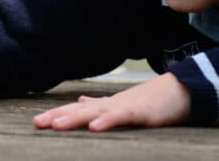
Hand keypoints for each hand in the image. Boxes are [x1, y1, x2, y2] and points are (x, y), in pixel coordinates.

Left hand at [32, 73, 190, 130]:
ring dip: (74, 118)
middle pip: (80, 111)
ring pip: (96, 112)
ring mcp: (126, 107)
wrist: (182, 90)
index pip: (77, 111)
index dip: (58, 115)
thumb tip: (80, 102)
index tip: (37, 122)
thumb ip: (101, 105)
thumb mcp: (123, 105)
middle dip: (58, 116)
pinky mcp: (141, 113)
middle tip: (36, 123)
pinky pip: (121, 117)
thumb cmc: (154, 101)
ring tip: (55, 125)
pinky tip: (93, 127)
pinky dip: (107, 121)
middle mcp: (112, 104)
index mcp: (107, 106)